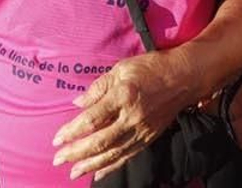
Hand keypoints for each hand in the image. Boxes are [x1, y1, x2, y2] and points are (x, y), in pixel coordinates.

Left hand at [51, 49, 195, 179]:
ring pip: (113, 153)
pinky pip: (127, 156)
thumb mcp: (121, 69)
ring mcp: (142, 130)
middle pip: (100, 141)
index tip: (57, 139)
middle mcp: (132, 117)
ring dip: (91, 165)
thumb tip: (77, 103)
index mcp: (122, 95)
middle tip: (58, 160)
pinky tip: (98, 173)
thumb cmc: (151, 68)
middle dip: (77, 153)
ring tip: (73, 172)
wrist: (184, 77)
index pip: (92, 119)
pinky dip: (112, 167)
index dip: (72, 131)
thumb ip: (98, 87)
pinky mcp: (149, 138)